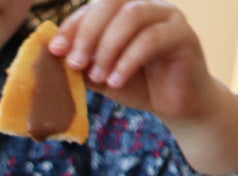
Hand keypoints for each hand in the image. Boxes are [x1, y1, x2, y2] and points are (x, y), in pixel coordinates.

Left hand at [51, 0, 209, 118]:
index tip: (55, 50)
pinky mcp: (184, 34)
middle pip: (112, 2)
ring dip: (108, 47)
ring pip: (132, 16)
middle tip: (74, 63)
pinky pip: (152, 39)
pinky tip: (116, 81)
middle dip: (87, 33)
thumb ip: (81, 65)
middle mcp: (146, 6)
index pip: (93, 7)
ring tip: (97, 77)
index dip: (72, 26)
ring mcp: (167, 16)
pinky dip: (128, 60)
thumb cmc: (134, 85)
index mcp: (122, 11)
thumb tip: (53, 60)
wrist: (173, 104)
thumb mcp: (99, 75)